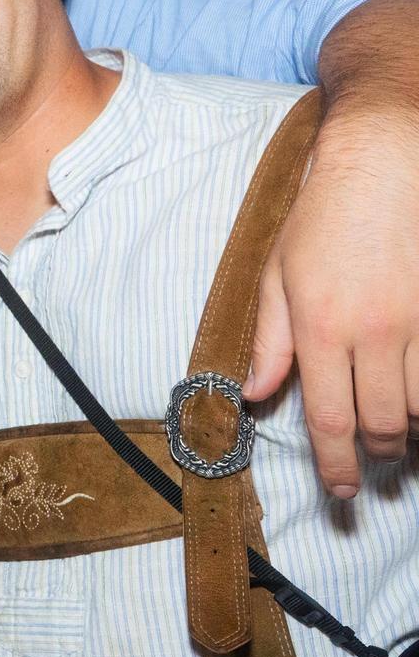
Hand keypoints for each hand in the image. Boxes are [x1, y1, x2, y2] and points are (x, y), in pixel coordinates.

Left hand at [249, 109, 418, 496]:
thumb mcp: (276, 276)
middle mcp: (375, 333)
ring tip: (396, 436)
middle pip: (383, 423)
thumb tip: (255, 394)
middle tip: (369, 467)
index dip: (336, 465)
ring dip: (410, 429)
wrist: (384, 166)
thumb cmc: (321, 218)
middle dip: (376, 453)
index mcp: (321, 328)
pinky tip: (418, 402)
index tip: (341, 490)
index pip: (330, 420)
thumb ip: (268, 341)